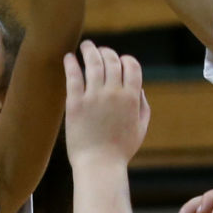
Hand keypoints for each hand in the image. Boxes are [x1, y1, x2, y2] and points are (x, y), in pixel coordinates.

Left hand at [64, 40, 150, 165]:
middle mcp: (114, 93)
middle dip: (107, 52)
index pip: (132, 66)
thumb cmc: (120, 151)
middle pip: (112, 60)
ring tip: (85, 46)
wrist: (99, 166)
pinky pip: (73, 76)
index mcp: (131, 98)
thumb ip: (143, 107)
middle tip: (99, 50)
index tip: (119, 60)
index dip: (126, 60)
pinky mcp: (75, 103)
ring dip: (90, 50)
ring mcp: (94, 97)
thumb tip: (139, 89)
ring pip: (93, 63)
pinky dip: (71, 63)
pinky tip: (69, 58)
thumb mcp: (140, 129)